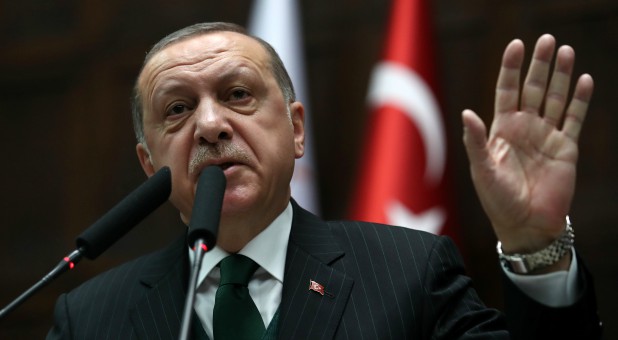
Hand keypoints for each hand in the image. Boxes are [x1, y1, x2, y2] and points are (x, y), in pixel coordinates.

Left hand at [462, 34, 593, 255]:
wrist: (526, 226)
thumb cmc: (498, 201)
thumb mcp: (482, 170)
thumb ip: (475, 142)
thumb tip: (467, 112)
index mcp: (502, 130)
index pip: (506, 91)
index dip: (511, 68)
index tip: (516, 45)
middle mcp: (524, 128)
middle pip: (532, 89)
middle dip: (539, 65)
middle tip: (547, 40)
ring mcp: (546, 136)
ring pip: (555, 98)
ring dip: (560, 76)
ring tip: (565, 51)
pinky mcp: (566, 148)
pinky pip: (574, 118)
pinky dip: (580, 100)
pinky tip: (583, 80)